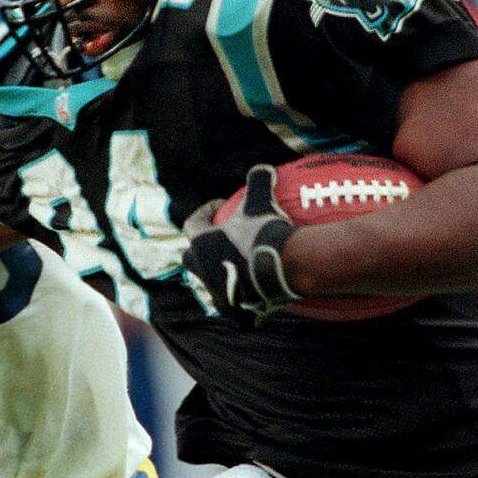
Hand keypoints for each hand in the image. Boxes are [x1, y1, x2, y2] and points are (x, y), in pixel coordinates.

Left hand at [182, 165, 300, 319]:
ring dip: (218, 271)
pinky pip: (231, 302)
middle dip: (201, 248)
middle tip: (221, 239)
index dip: (205, 213)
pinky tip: (252, 288)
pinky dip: (238, 294)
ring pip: (209, 281)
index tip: (220, 207)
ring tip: (237, 263)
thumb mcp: (261, 203)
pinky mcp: (234, 310)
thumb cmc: (266, 234)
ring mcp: (216, 293)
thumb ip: (258, 182)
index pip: (192, 224)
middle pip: (192, 257)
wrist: (286, 269)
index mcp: (202, 244)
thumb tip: (261, 167)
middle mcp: (202, 270)